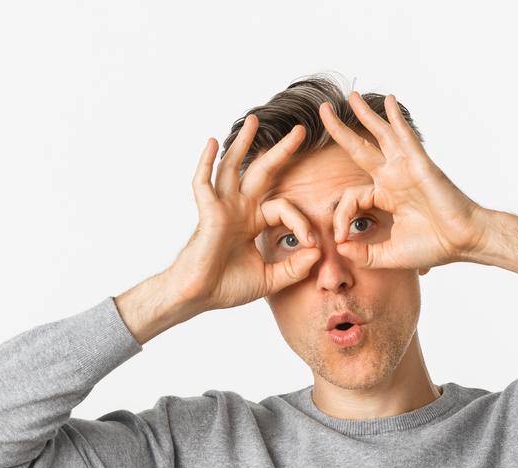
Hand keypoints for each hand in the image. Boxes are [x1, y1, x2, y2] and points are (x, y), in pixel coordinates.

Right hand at [166, 114, 324, 311]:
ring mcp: (222, 207)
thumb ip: (294, 268)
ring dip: (243, 143)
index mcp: (253, 222)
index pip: (284, 208)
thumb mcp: (270, 279)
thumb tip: (318, 252)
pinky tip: (212, 142)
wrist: (198, 298)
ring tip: (254, 119)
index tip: (313, 244)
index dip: (302, 223)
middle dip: (281, 151)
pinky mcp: (208, 212)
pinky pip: (203, 182)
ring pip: (233, 167)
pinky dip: (206, 162)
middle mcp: (239, 209)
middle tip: (301, 130)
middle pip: (262, 172)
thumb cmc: (227, 287)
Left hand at [317, 91, 488, 270]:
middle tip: (323, 109)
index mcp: (385, 196)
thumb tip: (341, 246)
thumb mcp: (389, 255)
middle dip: (340, 129)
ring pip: (381, 135)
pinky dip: (397, 118)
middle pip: (360, 148)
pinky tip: (390, 101)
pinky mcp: (420, 165)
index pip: (350, 197)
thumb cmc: (433, 246)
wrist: (463, 242)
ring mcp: (406, 168)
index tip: (341, 237)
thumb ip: (363, 254)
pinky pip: (405, 137)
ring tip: (351, 95)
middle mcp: (393, 178)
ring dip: (365, 114)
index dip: (340, 217)